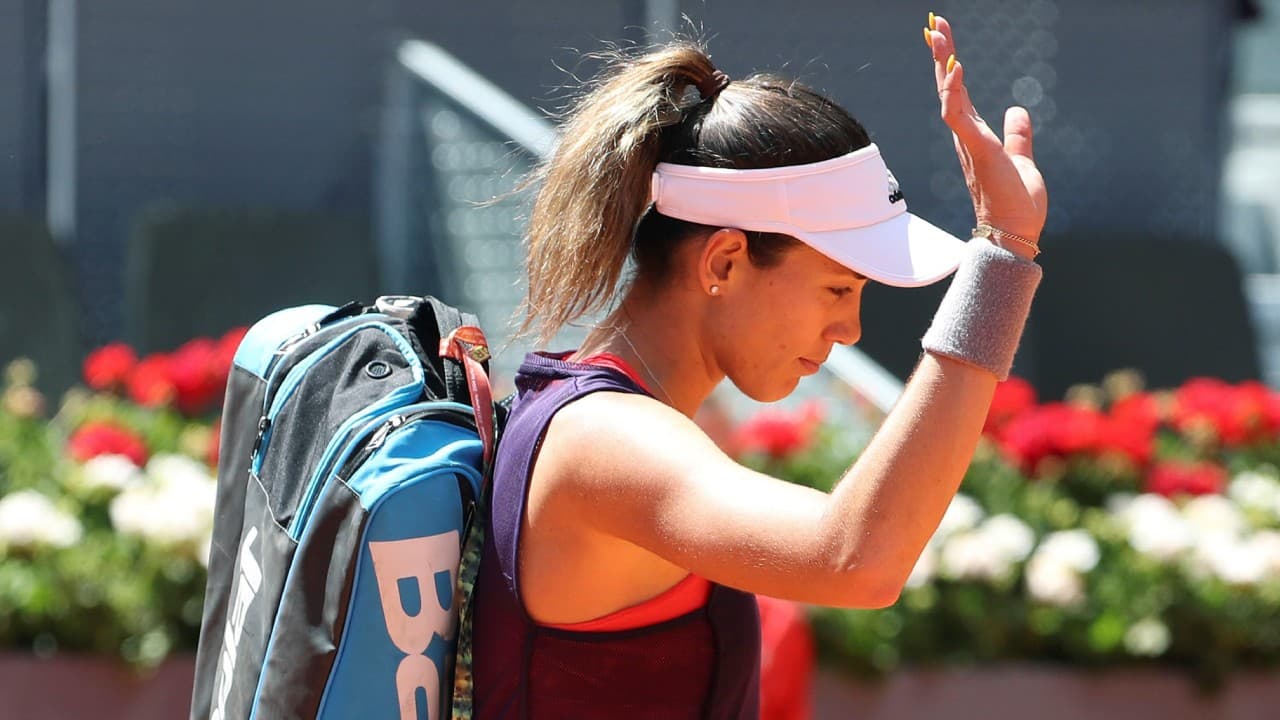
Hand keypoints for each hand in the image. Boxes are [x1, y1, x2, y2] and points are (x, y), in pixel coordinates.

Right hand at [926, 14, 1046, 245]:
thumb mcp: (1021, 159)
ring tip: (938, 33)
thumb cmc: (1016, 203)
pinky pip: (958, 114)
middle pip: (948, 86)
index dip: (949, 63)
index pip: (958, 92)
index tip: (943, 36)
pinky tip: (955, 65)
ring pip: (948, 94)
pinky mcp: (976, 149)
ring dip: (942, 62)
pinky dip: (955, 89)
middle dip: (940, 54)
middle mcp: (965, 136)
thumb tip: (1017, 110)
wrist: (1014, 232)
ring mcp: (968, 142)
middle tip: (934, 23)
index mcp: (975, 136)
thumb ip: (1018, 134)